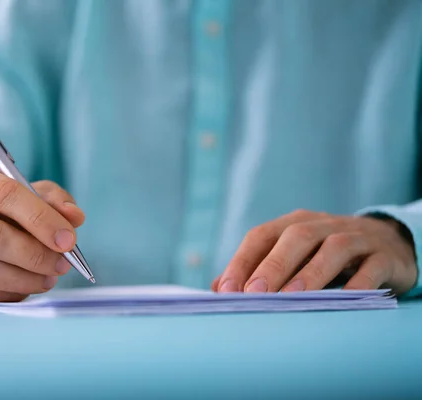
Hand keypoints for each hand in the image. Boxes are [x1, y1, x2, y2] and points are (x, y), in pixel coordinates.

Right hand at [0, 164, 84, 301]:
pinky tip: (26, 286)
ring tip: (49, 277)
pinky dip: (11, 293)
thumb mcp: (35, 196)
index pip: (4, 193)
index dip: (40, 218)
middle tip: (63, 264)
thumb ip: (57, 202)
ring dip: (25, 278)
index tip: (68, 239)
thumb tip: (73, 217)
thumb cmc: (9, 211)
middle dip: (35, 254)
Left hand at [212, 209, 417, 294]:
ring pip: (334, 247)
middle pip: (296, 236)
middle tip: (255, 293)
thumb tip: (219, 288)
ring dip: (311, 272)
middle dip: (272, 265)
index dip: (242, 261)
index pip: (262, 236)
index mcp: (293, 223)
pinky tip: (343, 301)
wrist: (389, 244)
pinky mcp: (384, 256)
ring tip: (292, 297)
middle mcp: (323, 225)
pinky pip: (372, 267)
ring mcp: (357, 237)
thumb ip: (257, 270)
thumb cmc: (325, 256)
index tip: (226, 289)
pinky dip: (359, 284)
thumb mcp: (292, 258)